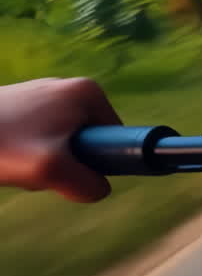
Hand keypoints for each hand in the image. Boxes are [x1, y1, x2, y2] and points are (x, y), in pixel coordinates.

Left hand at [0, 78, 118, 201]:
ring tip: (18, 161)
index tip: (66, 169)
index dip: (96, 160)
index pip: (115, 137)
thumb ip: (87, 185)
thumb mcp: (52, 171)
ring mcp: (44, 92)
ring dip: (45, 158)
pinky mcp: (21, 102)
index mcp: (89, 93)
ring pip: (62, 139)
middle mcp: (71, 86)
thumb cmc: (4, 144)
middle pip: (88, 138)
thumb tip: (98, 189)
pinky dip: (27, 150)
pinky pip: (40, 134)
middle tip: (38, 169)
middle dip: (68, 160)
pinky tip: (7, 153)